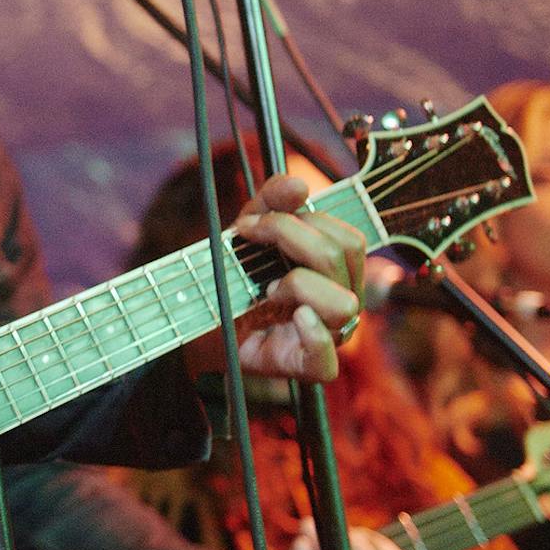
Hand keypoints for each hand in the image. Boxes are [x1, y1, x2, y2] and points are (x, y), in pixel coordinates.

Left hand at [231, 173, 367, 382]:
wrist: (201, 318)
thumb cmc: (235, 275)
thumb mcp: (249, 232)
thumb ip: (271, 202)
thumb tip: (298, 183)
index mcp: (336, 272)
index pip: (347, 238)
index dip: (299, 220)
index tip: (250, 223)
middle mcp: (342, 302)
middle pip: (342, 256)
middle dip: (289, 238)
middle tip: (250, 246)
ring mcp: (330, 336)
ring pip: (343, 303)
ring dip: (298, 286)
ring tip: (268, 291)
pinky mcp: (306, 366)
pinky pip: (327, 358)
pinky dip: (312, 335)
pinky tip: (292, 317)